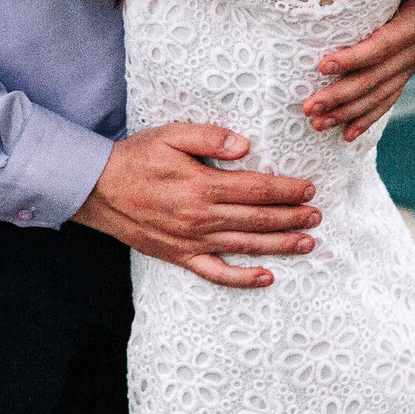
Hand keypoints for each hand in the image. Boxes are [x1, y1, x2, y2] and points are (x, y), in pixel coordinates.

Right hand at [73, 122, 321, 289]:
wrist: (98, 189)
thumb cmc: (137, 158)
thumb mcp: (170, 135)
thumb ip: (209, 137)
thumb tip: (245, 146)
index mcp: (202, 185)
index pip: (255, 189)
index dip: (285, 189)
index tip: (308, 188)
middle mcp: (201, 217)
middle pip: (257, 219)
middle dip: (291, 217)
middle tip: (317, 215)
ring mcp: (192, 241)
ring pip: (245, 246)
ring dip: (280, 245)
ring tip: (307, 243)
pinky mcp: (180, 257)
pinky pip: (217, 273)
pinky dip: (243, 278)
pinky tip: (266, 277)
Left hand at [303, 0, 414, 140]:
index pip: (381, 46)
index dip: (354, 57)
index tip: (323, 65)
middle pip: (374, 78)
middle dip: (341, 95)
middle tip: (309, 107)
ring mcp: (412, 64)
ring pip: (378, 95)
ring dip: (347, 112)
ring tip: (317, 124)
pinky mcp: (406, 70)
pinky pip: (388, 98)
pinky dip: (368, 117)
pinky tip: (347, 134)